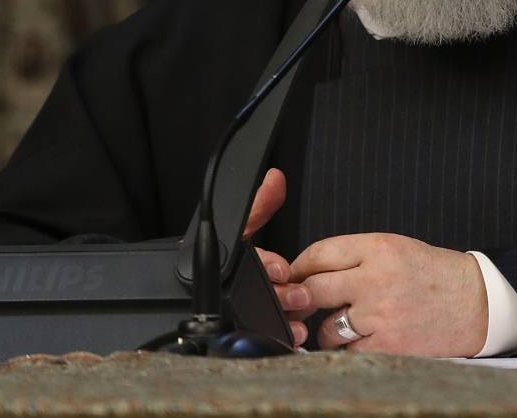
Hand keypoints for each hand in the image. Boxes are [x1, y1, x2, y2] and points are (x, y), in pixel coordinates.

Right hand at [240, 168, 310, 345]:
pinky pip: (264, 336)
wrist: (215, 291)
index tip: (282, 269)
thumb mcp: (245, 230)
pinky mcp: (250, 329)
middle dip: (281, 295)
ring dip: (282, 320)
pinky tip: (296, 338)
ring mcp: (242, 310)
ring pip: (261, 318)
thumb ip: (259, 205)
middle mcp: (235, 287)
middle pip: (257, 294)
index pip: (247, 262)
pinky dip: (281, 337)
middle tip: (301, 296)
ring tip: (300, 324)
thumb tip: (275, 178)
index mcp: (233, 263)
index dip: (266, 265)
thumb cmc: (234, 260)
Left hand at [291, 233, 487, 355]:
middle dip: (304, 299)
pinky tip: (362, 340)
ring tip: (345, 325)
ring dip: (328, 329)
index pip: (319, 253)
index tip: (294, 277)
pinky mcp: (388, 345)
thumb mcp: (396, 248)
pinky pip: (347, 351)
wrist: (475, 303)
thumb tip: (308, 273)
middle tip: (304, 304)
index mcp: (378, 248)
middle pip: (314, 289)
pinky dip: (349, 349)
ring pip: (327, 327)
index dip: (299, 267)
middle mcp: (376, 279)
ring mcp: (380, 315)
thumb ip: (355, 257)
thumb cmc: (433, 275)